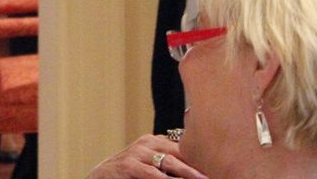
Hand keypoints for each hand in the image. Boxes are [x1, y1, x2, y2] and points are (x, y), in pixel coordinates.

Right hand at [86, 134, 206, 178]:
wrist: (98, 177)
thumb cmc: (128, 175)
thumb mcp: (149, 167)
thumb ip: (166, 165)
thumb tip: (195, 171)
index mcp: (156, 141)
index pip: (184, 149)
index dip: (200, 160)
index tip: (218, 169)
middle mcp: (147, 143)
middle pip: (180, 154)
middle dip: (199, 167)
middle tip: (215, 175)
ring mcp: (137, 152)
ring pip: (170, 163)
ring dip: (188, 174)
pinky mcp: (128, 165)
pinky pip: (152, 174)